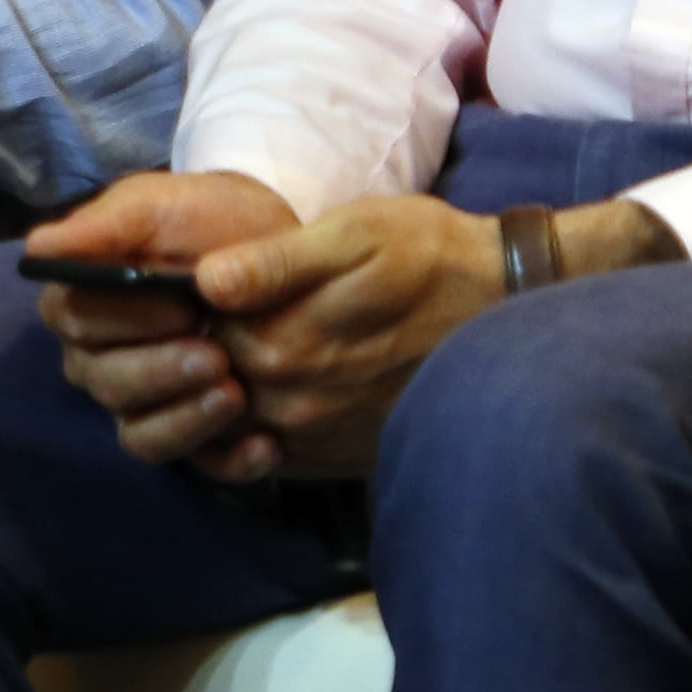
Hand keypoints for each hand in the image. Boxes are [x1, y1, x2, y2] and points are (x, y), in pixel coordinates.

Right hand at [27, 171, 308, 479]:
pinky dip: (231, 460)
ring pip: (141, 435)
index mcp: (80, 302)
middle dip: (162, 371)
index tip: (183, 307)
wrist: (278, 250)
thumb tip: (37, 246)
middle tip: (218, 355)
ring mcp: (145, 405)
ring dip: (188, 419)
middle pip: (107, 383)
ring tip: (236, 393)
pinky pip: (198, 466)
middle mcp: (99, 361)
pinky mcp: (193, 438)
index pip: (76, 321)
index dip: (126, 320)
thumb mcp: (160, 207)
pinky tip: (264, 443)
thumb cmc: (209, 221)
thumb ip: (102, 225)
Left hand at [189, 191, 515, 479]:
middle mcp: (298, 402)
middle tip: (214, 313)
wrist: (506, 309)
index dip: (185, 311)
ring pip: (236, 422)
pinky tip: (275, 385)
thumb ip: (275, 263)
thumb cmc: (426, 255)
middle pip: (210, 382)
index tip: (195, 284)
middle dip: (200, 351)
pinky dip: (256, 428)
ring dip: (227, 389)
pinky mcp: (342, 457)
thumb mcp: (353, 234)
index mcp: (287, 343)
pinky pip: (273, 454)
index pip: (196, 336)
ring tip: (252, 340)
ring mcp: (320, 437)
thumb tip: (207, 282)